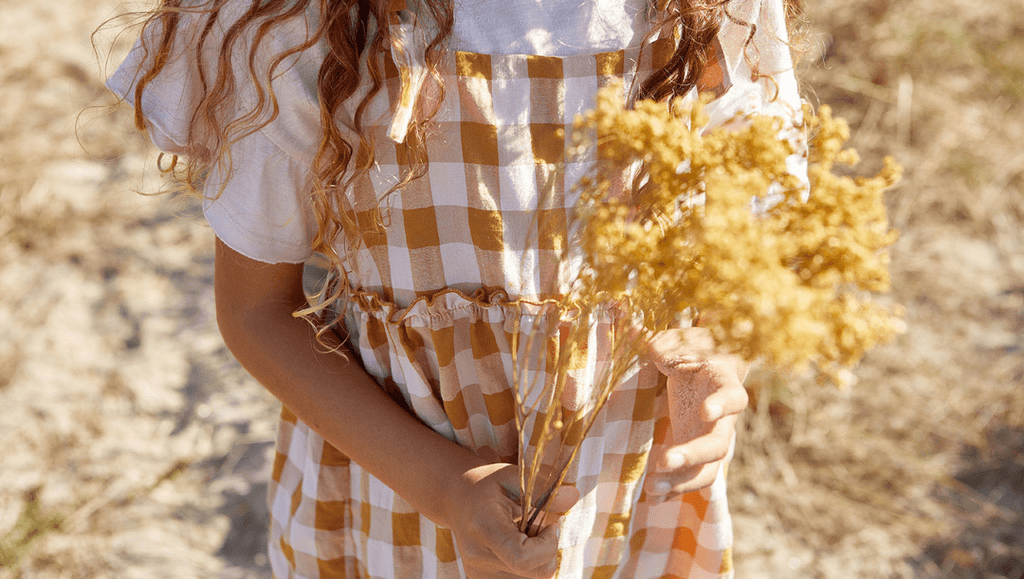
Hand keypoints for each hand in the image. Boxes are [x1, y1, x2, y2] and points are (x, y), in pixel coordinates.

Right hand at [445, 463, 578, 578]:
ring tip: (525, 536)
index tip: (550, 524)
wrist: (457, 499)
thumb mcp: (513, 476)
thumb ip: (542, 486)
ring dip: (539, 560)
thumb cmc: (487, 485)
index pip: (522, 557)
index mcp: (483, 527)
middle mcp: (477, 557)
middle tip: (539, 528)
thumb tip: (573, 496)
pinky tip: (519, 548)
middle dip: (548, 551)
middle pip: (534, 573)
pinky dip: (530, 567)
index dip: (547, 545)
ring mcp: (478, 574)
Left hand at [643, 326, 748, 496]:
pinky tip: (652, 497)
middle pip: (719, 445)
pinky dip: (674, 490)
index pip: (734, 398)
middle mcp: (724, 420)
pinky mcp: (697, 454)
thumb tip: (637, 332)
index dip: (723, 405)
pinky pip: (691, 478)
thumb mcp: (683, 341)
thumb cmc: (697, 351)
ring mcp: (711, 440)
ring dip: (682, 482)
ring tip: (652, 488)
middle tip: (664, 460)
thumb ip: (664, 342)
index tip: (705, 411)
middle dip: (693, 455)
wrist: (709, 369)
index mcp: (726, 385)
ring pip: (707, 470)